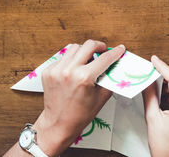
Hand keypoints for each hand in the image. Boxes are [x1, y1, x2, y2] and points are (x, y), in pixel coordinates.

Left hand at [29, 40, 124, 156]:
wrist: (58, 123)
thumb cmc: (80, 114)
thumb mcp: (101, 97)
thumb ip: (109, 78)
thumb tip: (114, 64)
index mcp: (84, 78)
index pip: (104, 59)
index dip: (115, 53)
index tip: (119, 49)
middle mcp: (69, 70)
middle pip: (88, 45)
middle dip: (99, 46)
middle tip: (103, 51)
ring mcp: (56, 70)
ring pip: (74, 48)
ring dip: (84, 51)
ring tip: (88, 60)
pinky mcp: (48, 70)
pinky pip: (64, 57)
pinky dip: (71, 60)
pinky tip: (75, 69)